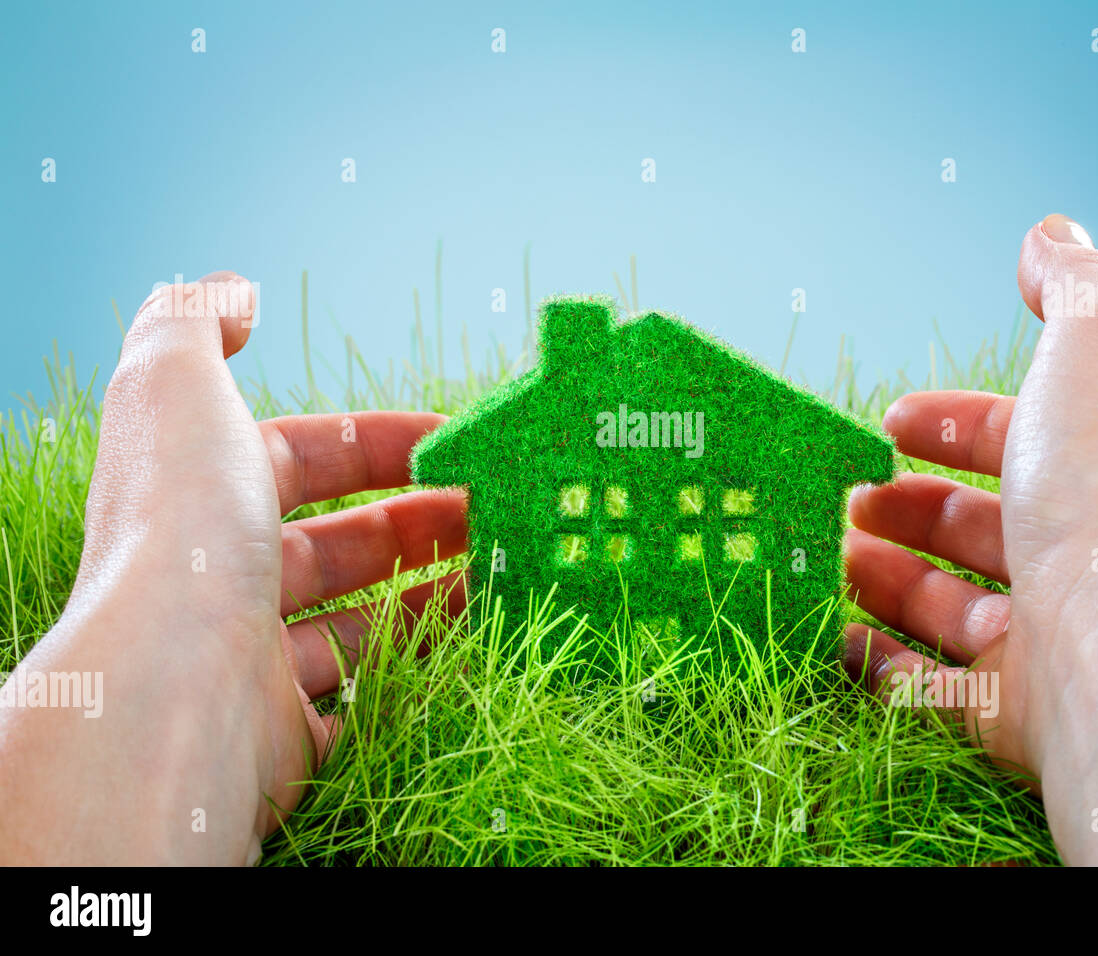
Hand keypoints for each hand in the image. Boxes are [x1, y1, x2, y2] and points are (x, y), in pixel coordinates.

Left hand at [0, 273, 465, 863]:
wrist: (169, 691)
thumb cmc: (184, 529)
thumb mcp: (174, 387)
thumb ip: (197, 321)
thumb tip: (238, 290)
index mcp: (204, 494)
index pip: (305, 455)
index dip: (384, 440)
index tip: (460, 438)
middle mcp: (224, 576)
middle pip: (341, 539)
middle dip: (424, 516)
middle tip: (498, 508)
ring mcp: (254, 659)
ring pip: (360, 617)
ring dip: (433, 589)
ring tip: (504, 570)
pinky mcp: (283, 733)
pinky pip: (363, 694)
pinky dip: (417, 667)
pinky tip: (471, 639)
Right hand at [843, 215, 1097, 863]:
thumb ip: (1074, 283)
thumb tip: (1050, 233)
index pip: (1026, 440)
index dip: (956, 423)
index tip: (890, 420)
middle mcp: (1085, 559)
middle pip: (981, 527)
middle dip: (907, 504)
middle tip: (846, 495)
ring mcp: (1048, 642)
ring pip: (949, 606)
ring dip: (882, 575)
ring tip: (825, 552)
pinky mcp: (1010, 714)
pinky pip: (931, 688)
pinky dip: (879, 660)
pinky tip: (835, 630)